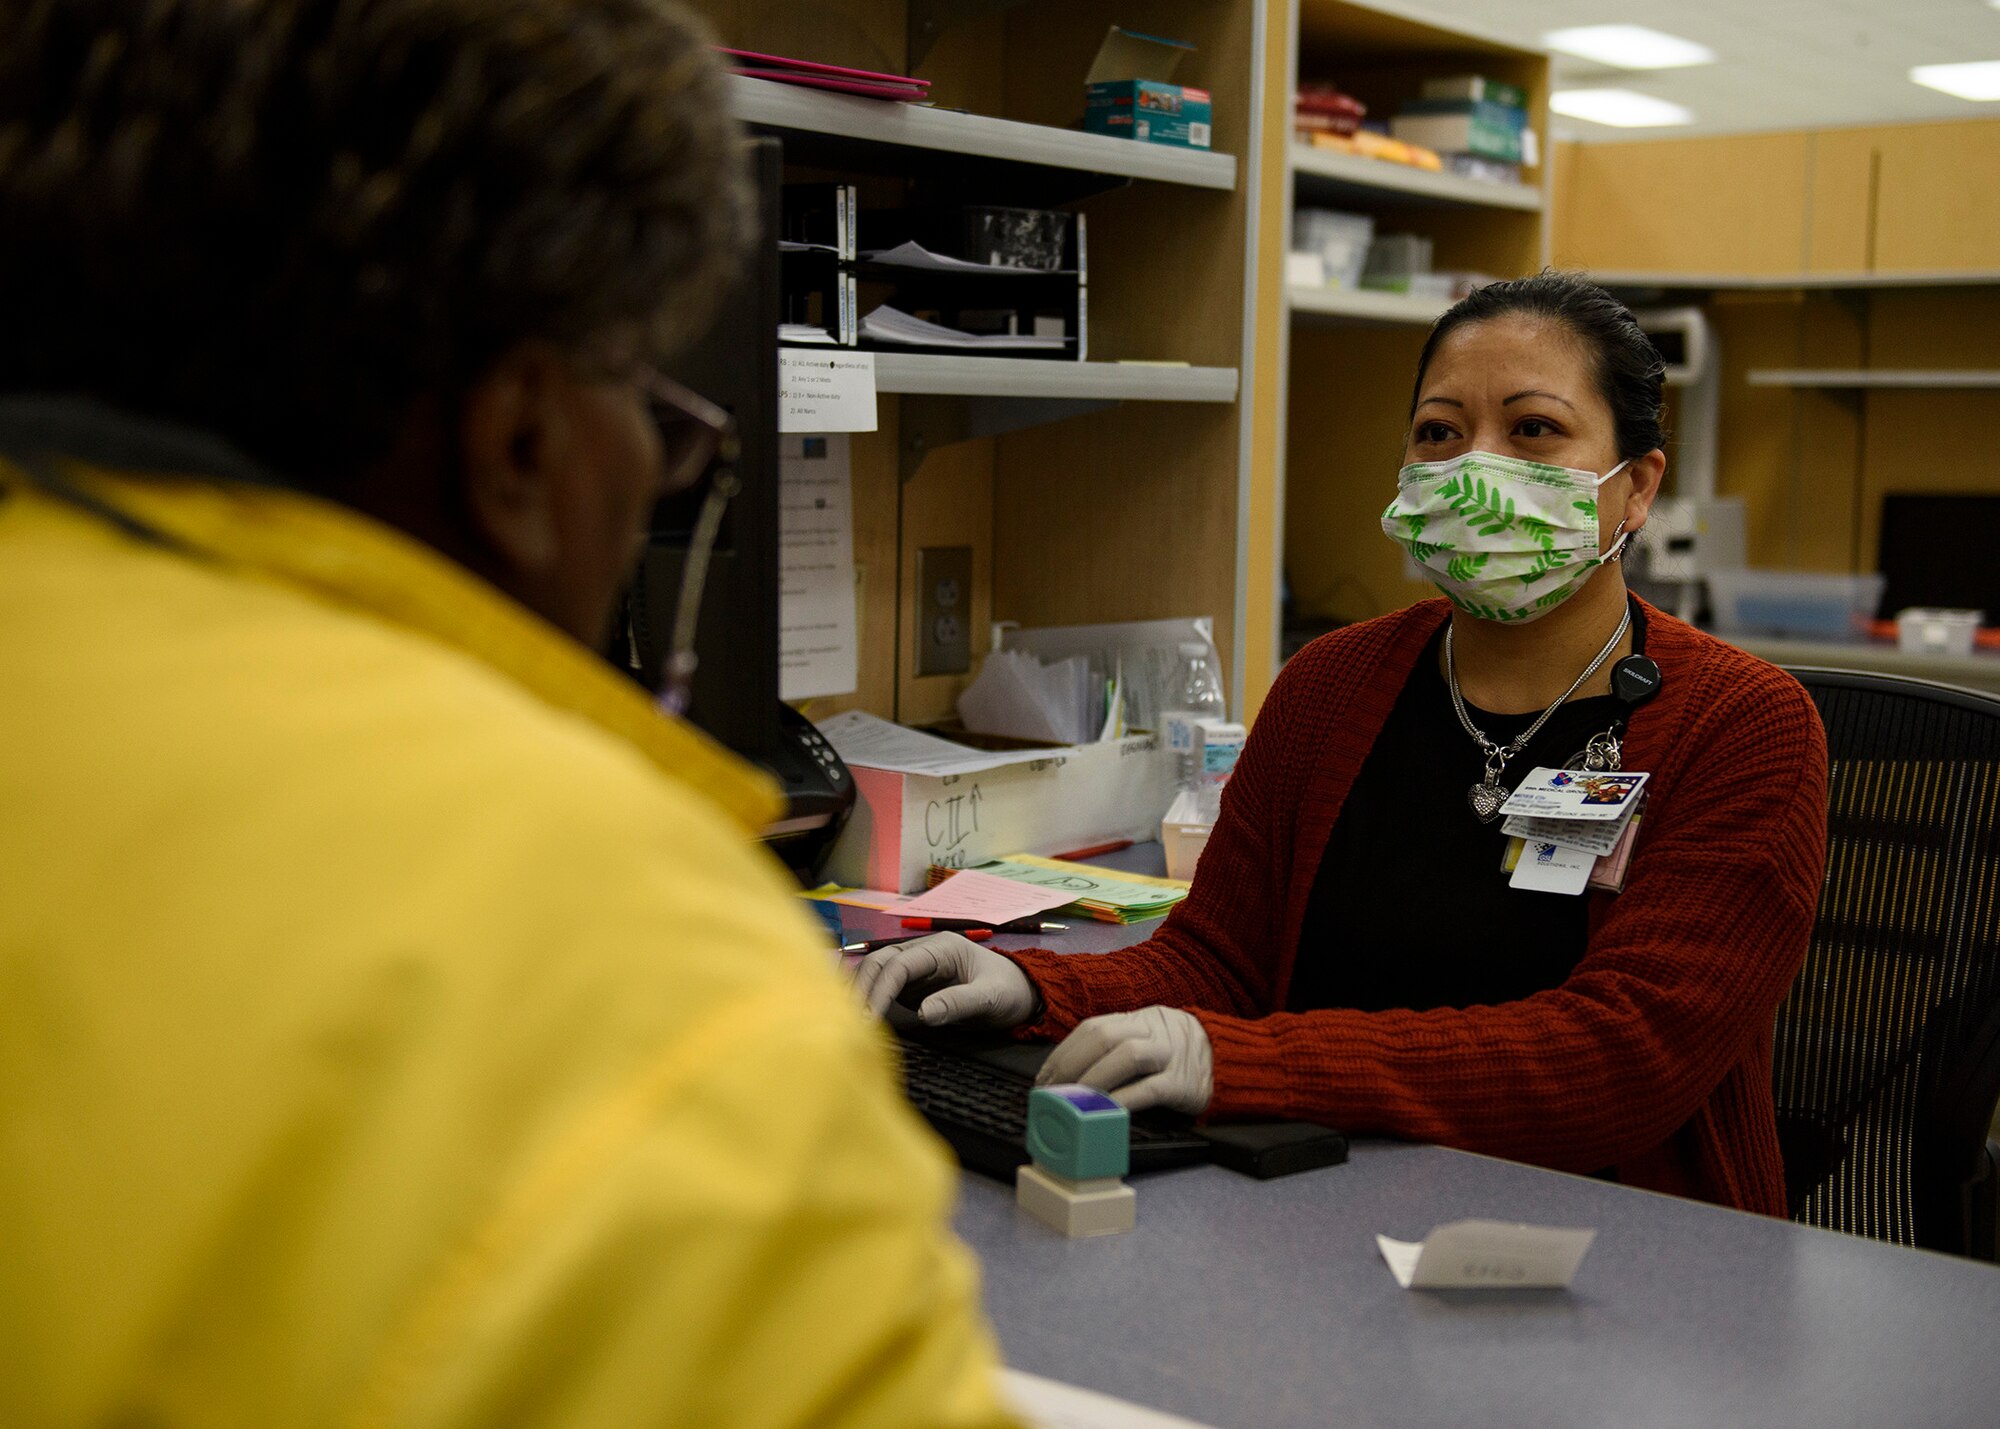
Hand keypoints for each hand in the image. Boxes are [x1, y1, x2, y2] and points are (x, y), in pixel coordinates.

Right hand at [854, 932, 1040, 1028]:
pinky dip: (868, 997)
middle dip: (862, 988)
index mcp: (942, 947)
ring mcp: (918, 968)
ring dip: (861, 992)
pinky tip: (857, 1014)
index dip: (881, 988)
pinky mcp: (915, 985)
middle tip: (852, 1020)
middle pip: (881, 961)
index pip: (900, 963)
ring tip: (848, 1020)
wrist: (1023, 993)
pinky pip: (884, 987)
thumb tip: (923, 1014)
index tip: (869, 1015)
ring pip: (877, 971)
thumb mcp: (990, 998)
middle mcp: (925, 952)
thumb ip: (958, 1003)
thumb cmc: (1009, 991)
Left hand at [1035, 1006, 1212, 1114]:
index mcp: (1140, 1018)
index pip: (1093, 1027)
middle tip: (1053, 1092)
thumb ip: (1118, 1046)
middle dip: (1071, 1065)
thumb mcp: (1150, 1038)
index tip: (1045, 1077)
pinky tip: (1104, 1111)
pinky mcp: (1183, 1083)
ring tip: (1074, 1101)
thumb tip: (1072, 1072)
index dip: (1064, 1052)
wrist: (1232, 1062)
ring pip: (1127, 1056)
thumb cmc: (1180, 1056)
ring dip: (1093, 1080)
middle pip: (1104, 1036)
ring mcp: (1170, 1054)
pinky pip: (1149, 1089)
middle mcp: (1154, 1030)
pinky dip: (1122, 1100)